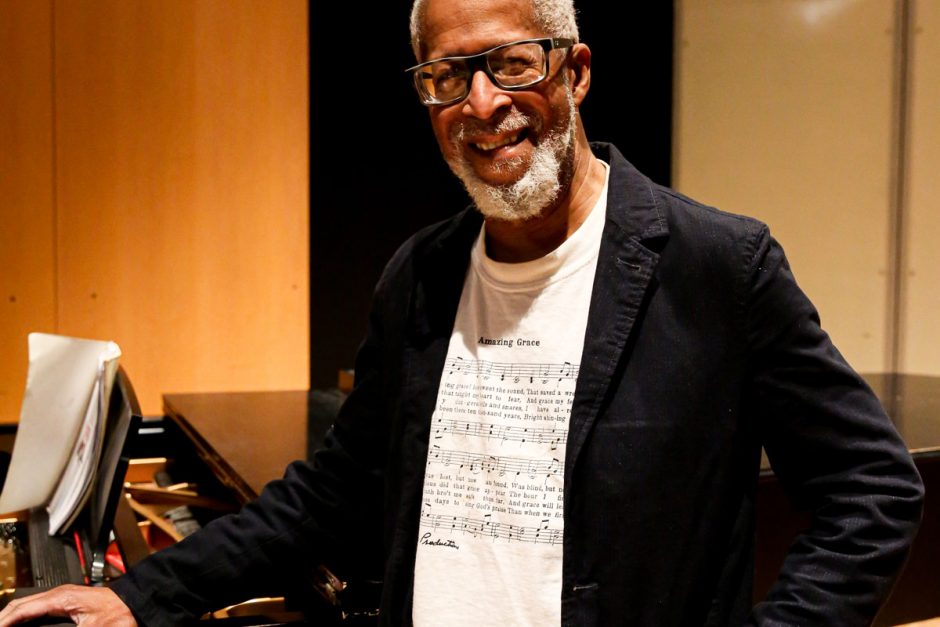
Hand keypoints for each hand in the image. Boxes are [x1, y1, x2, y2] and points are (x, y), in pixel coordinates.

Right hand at [0, 585, 135, 625]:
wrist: (137, 602)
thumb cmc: (120, 612)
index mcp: (61, 598)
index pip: (22, 609)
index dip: (5, 621)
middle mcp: (60, 594)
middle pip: (21, 604)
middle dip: (5, 617)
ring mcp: (64, 596)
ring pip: (29, 605)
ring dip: (14, 616)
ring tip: (4, 626)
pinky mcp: (69, 601)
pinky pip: (39, 607)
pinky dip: (25, 615)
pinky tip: (23, 624)